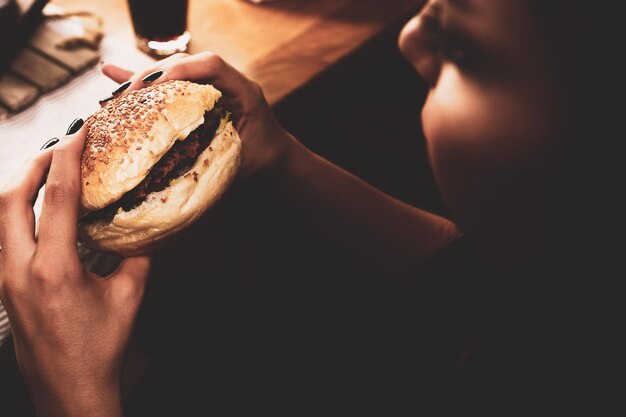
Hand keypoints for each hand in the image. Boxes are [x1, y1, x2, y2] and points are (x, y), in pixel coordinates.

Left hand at [0, 127, 150, 416]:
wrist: (70, 390)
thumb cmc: (100, 348)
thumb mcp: (129, 297)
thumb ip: (137, 256)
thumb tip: (144, 227)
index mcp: (53, 269)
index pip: (55, 198)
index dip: (65, 159)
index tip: (76, 133)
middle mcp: (19, 270)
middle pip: (9, 199)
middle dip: (31, 166)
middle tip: (56, 149)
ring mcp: (5, 281)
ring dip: (19, 190)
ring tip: (44, 176)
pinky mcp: (4, 291)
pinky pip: (2, 239)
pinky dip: (16, 216)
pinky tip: (37, 217)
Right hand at [101, 52, 298, 179]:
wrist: (276, 157)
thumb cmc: (264, 160)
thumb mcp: (244, 161)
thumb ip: (220, 157)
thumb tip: (180, 165)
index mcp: (244, 91)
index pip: (211, 66)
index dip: (182, 71)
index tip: (155, 84)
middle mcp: (226, 83)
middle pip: (186, 65)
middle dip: (154, 76)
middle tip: (127, 94)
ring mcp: (210, 87)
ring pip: (173, 73)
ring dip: (143, 80)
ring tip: (115, 93)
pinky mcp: (197, 96)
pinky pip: (168, 85)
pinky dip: (143, 83)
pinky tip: (112, 75)